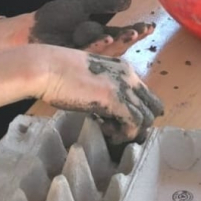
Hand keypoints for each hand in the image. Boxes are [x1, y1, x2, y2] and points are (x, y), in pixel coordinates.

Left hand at [28, 0, 155, 56]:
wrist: (31, 28)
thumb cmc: (56, 17)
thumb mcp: (83, 4)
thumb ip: (105, 3)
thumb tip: (129, 0)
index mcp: (102, 34)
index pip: (124, 33)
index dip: (137, 30)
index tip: (149, 26)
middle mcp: (98, 46)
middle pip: (121, 44)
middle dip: (133, 38)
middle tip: (142, 30)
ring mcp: (88, 54)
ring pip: (108, 50)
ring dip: (120, 42)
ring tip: (131, 33)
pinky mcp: (75, 58)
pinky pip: (89, 51)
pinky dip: (98, 44)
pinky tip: (107, 36)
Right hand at [37, 46, 164, 143]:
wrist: (46, 67)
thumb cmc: (58, 72)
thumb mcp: (91, 78)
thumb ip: (105, 89)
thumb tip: (108, 108)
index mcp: (125, 69)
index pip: (147, 95)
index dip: (137, 112)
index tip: (117, 120)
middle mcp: (130, 76)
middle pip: (154, 107)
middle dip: (139, 123)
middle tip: (116, 129)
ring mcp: (125, 88)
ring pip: (147, 118)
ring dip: (130, 130)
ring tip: (108, 130)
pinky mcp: (116, 100)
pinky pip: (134, 123)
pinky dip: (123, 133)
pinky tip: (105, 130)